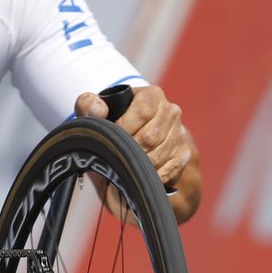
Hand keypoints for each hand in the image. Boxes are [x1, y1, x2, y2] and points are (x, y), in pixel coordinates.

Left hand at [74, 85, 201, 222]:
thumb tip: (97, 110)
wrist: (141, 141)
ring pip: (157, 157)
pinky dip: (149, 176)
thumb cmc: (116, 124)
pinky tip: (138, 174)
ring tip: (124, 164)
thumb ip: (89, 104)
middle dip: (129, 150)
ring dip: (138, 165)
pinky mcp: (183, 155)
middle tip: (115, 155)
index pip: (142, 111)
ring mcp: (179, 135)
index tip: (110, 138)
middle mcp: (171, 112)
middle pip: (150, 137)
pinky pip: (166, 171)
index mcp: (152, 96)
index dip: (123, 128)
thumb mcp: (98, 112)